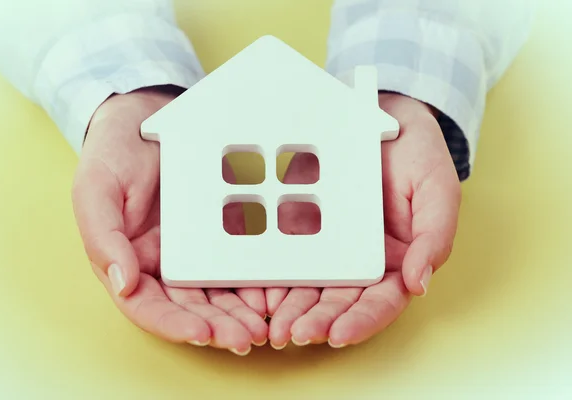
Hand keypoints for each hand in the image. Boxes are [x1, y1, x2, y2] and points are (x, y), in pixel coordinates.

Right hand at [72, 86, 267, 354]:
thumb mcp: (96, 189)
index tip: (204, 332)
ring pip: (220, 292)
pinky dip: (257, 279)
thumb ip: (104, 237)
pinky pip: (241, 259)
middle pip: (192, 308)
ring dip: (243, 312)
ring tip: (269, 323)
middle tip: (249, 337)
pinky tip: (277, 288)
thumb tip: (123, 284)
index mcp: (131, 262)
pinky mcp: (222, 230)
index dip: (175, 325)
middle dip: (220, 327)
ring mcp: (195, 249)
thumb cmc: (112, 154)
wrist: (145, 116)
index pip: (149, 307)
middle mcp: (164, 264)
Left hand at [265, 93, 461, 348]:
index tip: (339, 335)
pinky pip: (284, 253)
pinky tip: (257, 291)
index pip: (380, 302)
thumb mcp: (437, 193)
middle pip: (337, 301)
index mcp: (395, 262)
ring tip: (271, 325)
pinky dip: (271, 275)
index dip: (361, 321)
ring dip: (291, 309)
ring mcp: (327, 245)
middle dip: (316, 321)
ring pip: (308, 285)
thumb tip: (419, 285)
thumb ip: (433, 238)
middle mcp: (358, 262)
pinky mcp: (300, 225)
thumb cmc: (418, 157)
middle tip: (293, 335)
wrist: (383, 115)